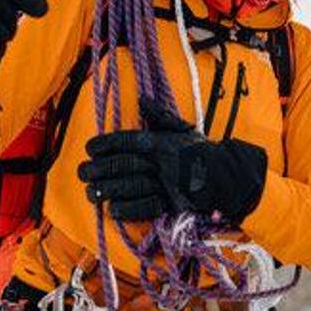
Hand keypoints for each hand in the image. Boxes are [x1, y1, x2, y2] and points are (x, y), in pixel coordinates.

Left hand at [78, 98, 266, 222]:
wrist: (228, 176)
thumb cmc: (201, 152)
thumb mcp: (182, 129)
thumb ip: (160, 116)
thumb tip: (142, 101)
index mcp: (163, 142)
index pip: (129, 140)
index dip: (106, 144)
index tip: (90, 148)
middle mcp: (163, 162)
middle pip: (125, 164)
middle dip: (100, 169)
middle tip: (82, 172)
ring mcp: (167, 184)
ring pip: (131, 186)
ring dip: (107, 190)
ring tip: (90, 192)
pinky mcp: (172, 204)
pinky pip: (146, 207)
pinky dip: (127, 209)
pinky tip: (112, 209)